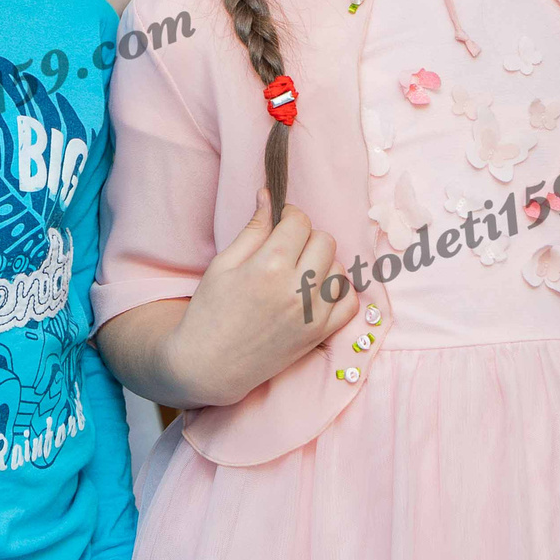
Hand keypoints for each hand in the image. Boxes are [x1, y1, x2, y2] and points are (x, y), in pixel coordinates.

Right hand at [166, 193, 358, 406]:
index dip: (289, 215)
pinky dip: (338, 292)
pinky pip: (349, 302)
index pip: (300, 221)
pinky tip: (317, 292)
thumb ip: (253, 229)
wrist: (209, 364)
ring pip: (339, 268)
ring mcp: (312, 314)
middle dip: (306, 237)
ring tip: (299, 272)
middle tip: (287, 248)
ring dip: (323, 264)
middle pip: (324, 241)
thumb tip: (269, 195)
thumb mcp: (223, 263)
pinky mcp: (319, 334)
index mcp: (269, 266)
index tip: (280, 222)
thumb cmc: (210, 311)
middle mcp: (296, 290)